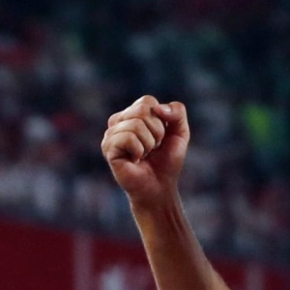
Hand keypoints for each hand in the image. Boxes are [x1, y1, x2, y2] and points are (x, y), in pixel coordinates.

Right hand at [102, 97, 192, 214]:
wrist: (160, 187)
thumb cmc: (167, 161)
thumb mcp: (180, 132)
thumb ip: (177, 112)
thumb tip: (158, 108)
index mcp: (132, 114)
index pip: (147, 102)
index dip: (161, 120)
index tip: (160, 137)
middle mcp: (118, 121)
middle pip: (142, 110)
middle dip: (156, 132)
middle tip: (152, 148)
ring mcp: (111, 134)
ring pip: (136, 124)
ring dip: (148, 144)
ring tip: (143, 155)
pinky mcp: (108, 148)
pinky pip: (128, 138)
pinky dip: (139, 150)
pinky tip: (135, 160)